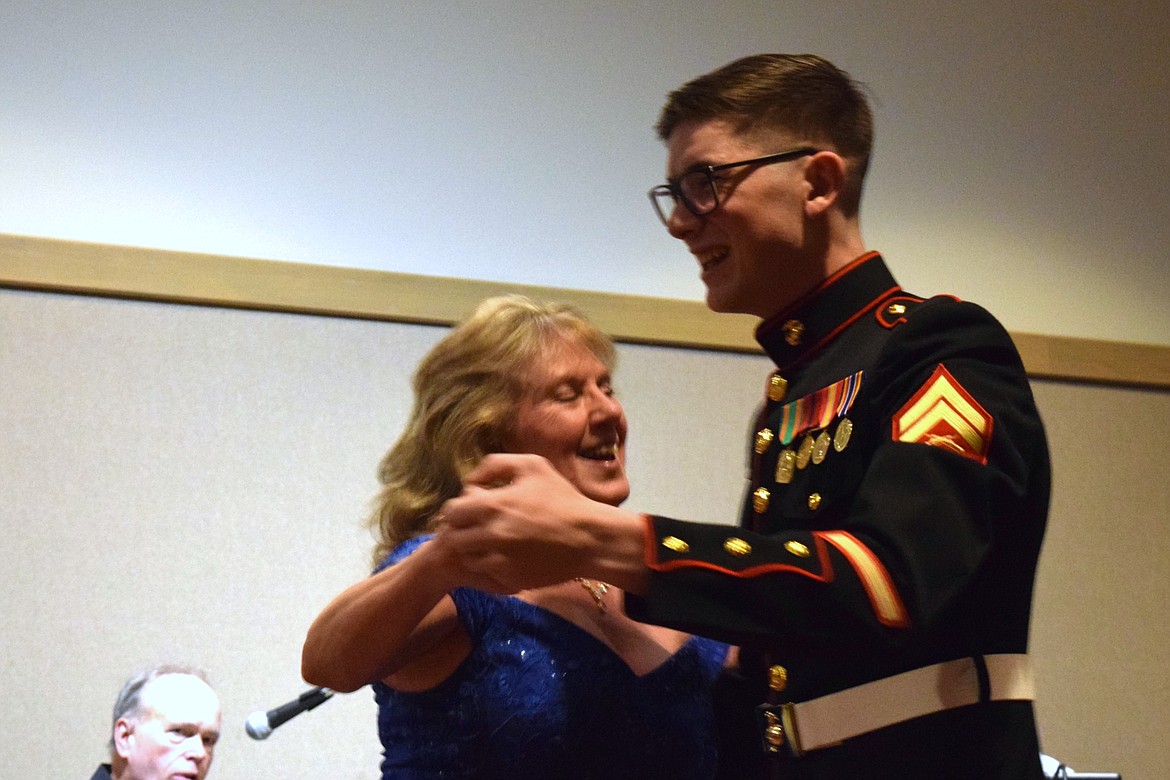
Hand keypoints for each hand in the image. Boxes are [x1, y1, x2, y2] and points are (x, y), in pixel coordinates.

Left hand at [435, 453, 617, 591]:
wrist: (589, 538)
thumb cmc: (562, 498)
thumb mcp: (532, 466)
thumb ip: (495, 465)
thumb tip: (470, 479)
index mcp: (493, 505)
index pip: (451, 511)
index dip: (460, 508)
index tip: (476, 507)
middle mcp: (491, 534)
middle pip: (454, 537)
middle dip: (462, 530)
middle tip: (479, 526)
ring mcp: (500, 559)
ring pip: (467, 558)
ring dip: (474, 549)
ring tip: (492, 542)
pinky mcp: (510, 579)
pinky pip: (486, 574)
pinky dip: (490, 566)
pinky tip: (505, 556)